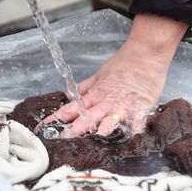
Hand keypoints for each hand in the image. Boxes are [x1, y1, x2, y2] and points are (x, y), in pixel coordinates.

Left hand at [44, 14, 187, 136]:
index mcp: (95, 94)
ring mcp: (124, 104)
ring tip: (100, 133)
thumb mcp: (99, 75)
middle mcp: (107, 101)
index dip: (59, 116)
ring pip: (112, 117)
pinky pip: (138, 119)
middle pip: (89, 115)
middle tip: (66, 137)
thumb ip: (84, 88)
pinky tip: (133, 133)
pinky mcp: (142, 106)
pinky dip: (135, 126)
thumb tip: (67, 95)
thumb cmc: (122, 64)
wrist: (144, 54)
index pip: (73, 107)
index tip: (47, 125)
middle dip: (77, 127)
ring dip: (106, 125)